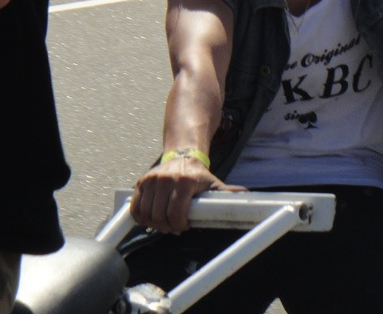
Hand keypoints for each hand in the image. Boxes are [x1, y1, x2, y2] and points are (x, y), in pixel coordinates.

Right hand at [130, 158, 245, 234]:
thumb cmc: (199, 175)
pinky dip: (140, 217)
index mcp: (184, 181)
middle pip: (160, 216)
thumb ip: (228, 192)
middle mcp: (165, 179)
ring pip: (146, 213)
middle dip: (167, 227)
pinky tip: (151, 219)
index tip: (183, 227)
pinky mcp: (141, 182)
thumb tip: (247, 195)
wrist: (183, 156)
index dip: (179, 225)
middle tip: (174, 228)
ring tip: (164, 223)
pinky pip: (135, 207)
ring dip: (154, 224)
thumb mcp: (214, 183)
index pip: (176, 212)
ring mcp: (151, 180)